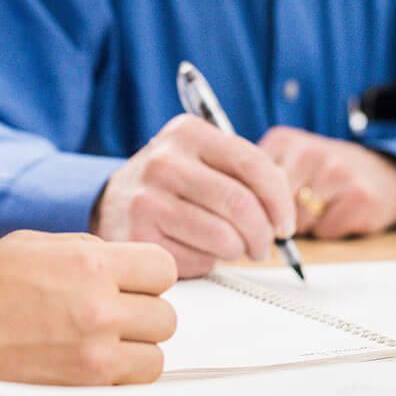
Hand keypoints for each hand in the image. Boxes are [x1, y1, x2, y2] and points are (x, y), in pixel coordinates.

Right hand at [0, 231, 176, 390]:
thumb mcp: (32, 245)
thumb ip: (86, 250)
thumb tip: (122, 261)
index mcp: (89, 262)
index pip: (162, 268)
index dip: (147, 276)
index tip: (133, 284)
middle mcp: (99, 307)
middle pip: (165, 316)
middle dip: (141, 316)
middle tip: (112, 318)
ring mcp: (94, 354)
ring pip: (155, 357)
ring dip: (134, 353)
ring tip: (100, 346)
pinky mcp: (83, 391)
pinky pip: (129, 388)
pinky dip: (116, 381)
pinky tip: (87, 368)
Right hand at [93, 115, 295, 278]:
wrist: (110, 202)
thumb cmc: (170, 184)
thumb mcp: (202, 159)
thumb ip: (244, 173)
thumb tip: (283, 212)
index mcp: (188, 133)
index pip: (253, 164)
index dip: (280, 200)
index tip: (285, 223)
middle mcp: (164, 161)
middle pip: (241, 205)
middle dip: (263, 234)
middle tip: (263, 246)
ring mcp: (147, 199)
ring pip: (223, 238)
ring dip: (237, 251)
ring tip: (231, 248)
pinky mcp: (138, 237)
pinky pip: (197, 260)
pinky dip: (207, 262)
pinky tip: (195, 251)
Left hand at [258, 127, 395, 238]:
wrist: (386, 173)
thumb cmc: (329, 174)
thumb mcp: (290, 162)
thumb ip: (258, 180)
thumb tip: (232, 215)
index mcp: (283, 140)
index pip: (247, 186)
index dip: (254, 207)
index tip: (262, 211)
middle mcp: (309, 151)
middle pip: (270, 208)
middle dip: (280, 219)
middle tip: (300, 207)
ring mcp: (336, 172)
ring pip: (298, 222)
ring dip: (307, 226)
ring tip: (323, 206)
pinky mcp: (360, 196)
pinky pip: (326, 231)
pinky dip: (331, 230)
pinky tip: (342, 212)